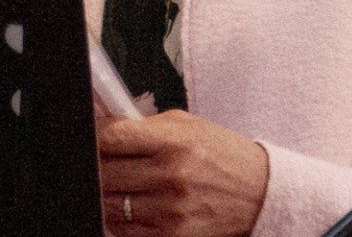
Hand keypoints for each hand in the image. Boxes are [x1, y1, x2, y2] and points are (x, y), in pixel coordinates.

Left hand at [97, 110, 269, 235]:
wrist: (259, 192)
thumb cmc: (222, 154)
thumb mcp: (188, 126)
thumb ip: (145, 126)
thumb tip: (104, 128)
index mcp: (173, 142)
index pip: (113, 138)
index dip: (94, 137)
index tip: (92, 138)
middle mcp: (170, 176)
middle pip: (105, 173)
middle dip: (97, 166)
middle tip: (100, 162)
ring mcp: (170, 211)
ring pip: (110, 205)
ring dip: (106, 194)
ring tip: (116, 185)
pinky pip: (125, 232)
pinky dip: (119, 220)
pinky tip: (129, 207)